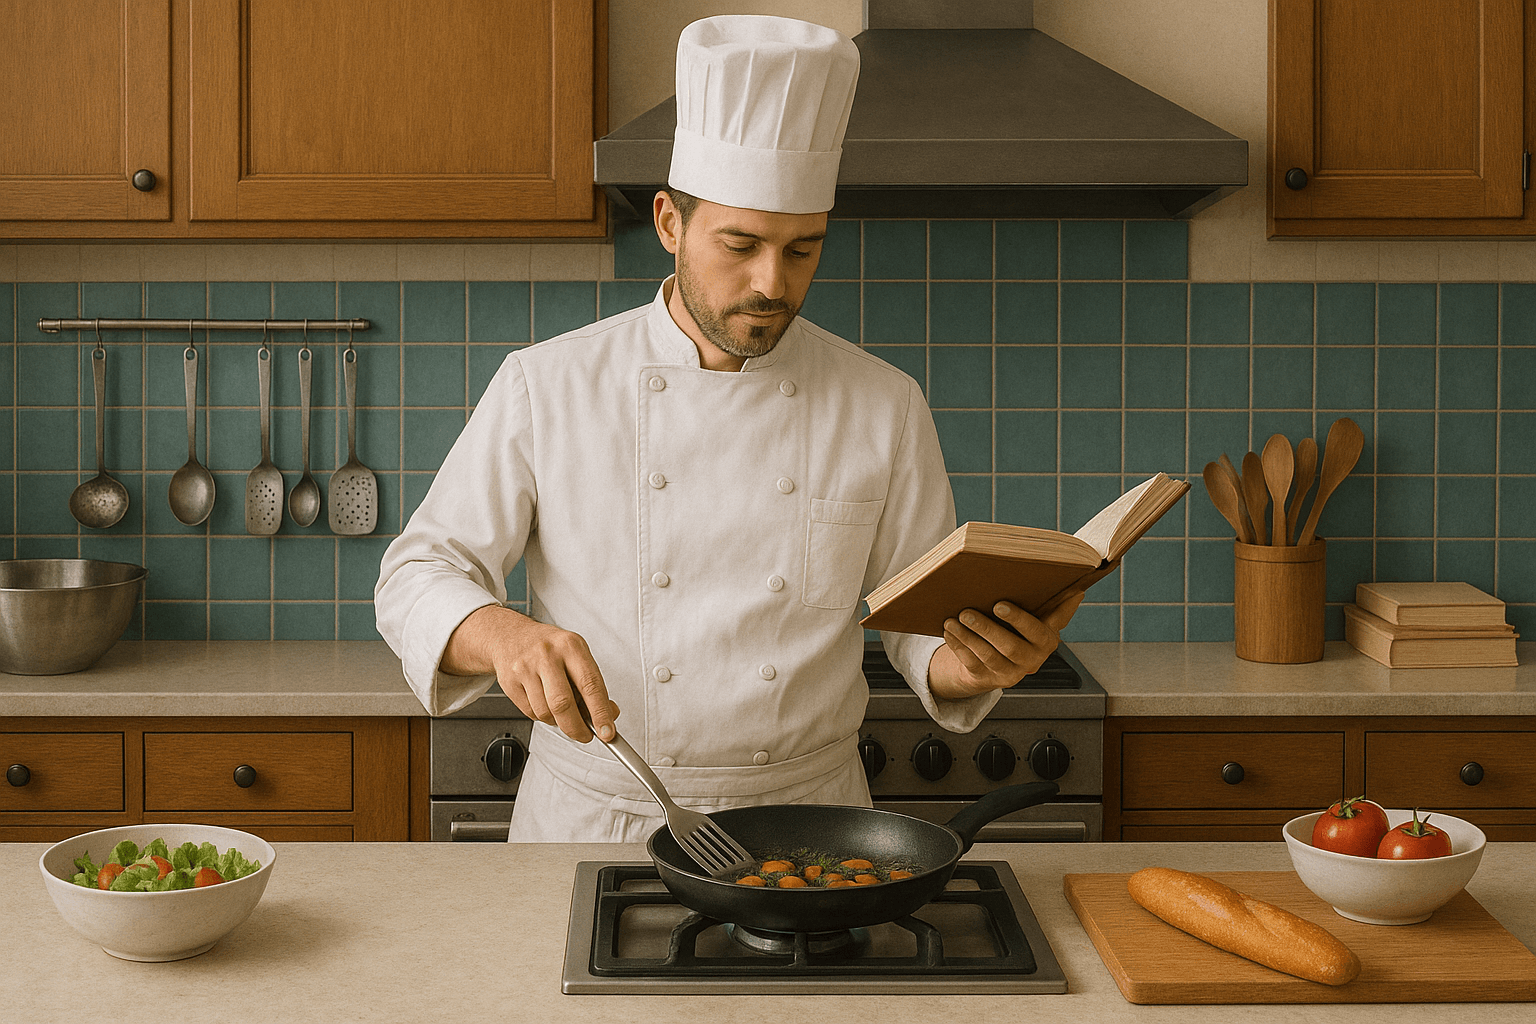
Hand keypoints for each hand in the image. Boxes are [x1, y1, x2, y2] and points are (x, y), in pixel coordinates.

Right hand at [441, 605, 619, 742]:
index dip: (600, 713)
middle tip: (585, 735)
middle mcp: (547, 655)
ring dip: (558, 722)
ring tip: (562, 711)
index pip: (590, 685)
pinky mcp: (510, 682)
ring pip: (545, 712)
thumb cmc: (549, 648)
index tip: (607, 731)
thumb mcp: (577, 655)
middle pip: (563, 704)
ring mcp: (525, 668)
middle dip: (577, 727)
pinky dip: (542, 717)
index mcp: (571, 646)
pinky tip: (544, 704)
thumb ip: (593, 684)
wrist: (511, 636)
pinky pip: (530, 713)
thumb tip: (609, 713)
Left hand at [927, 591, 1086, 700]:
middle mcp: (1031, 661)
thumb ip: (1057, 607)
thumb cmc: (1022, 631)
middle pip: (1009, 647)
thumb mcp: (1041, 619)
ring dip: (968, 637)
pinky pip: (971, 663)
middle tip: (967, 612)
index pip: (1036, 631)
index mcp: (1047, 642)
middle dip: (987, 629)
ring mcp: (1009, 673)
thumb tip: (1079, 590)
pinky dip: (958, 646)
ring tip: (953, 619)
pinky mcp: (987, 679)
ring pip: (987, 656)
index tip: (999, 605)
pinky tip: (949, 631)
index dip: (1019, 620)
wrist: (1003, 660)